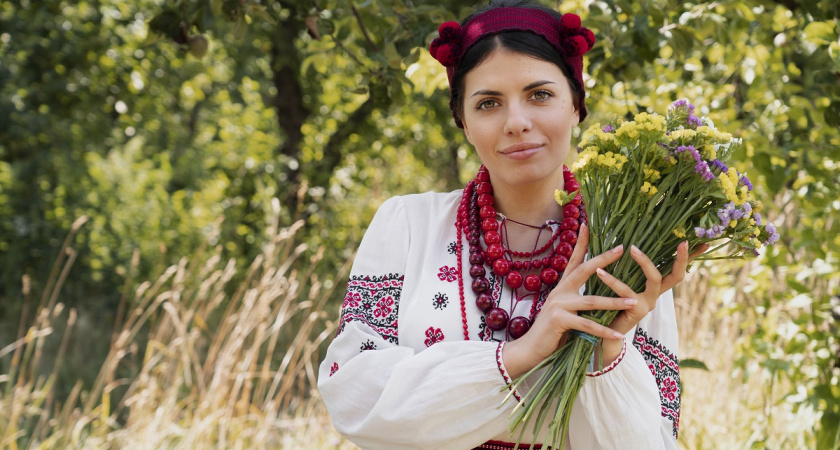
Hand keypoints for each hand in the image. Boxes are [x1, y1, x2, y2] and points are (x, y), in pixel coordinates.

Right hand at [502, 224, 634, 378]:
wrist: (530, 349)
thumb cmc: (551, 332)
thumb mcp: (564, 311)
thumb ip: (577, 302)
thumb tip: (597, 296)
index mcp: (562, 287)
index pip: (573, 260)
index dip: (580, 242)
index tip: (587, 225)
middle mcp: (559, 291)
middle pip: (585, 270)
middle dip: (604, 259)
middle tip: (622, 249)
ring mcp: (558, 305)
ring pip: (592, 301)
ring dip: (615, 302)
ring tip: (635, 302)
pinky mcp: (558, 320)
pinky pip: (587, 325)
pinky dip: (603, 331)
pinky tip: (618, 335)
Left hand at [596, 241, 708, 335]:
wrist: (605, 334)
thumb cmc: (612, 304)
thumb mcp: (622, 283)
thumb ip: (626, 269)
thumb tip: (623, 244)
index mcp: (655, 288)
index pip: (677, 270)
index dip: (689, 258)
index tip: (702, 242)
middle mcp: (656, 295)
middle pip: (676, 276)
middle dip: (682, 259)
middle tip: (683, 241)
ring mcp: (648, 303)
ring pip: (654, 279)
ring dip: (644, 261)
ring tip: (630, 247)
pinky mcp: (636, 311)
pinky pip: (626, 291)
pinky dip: (612, 280)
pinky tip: (600, 271)